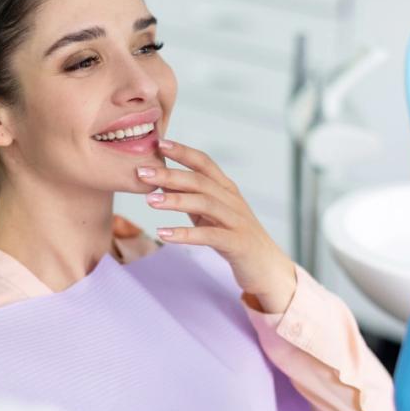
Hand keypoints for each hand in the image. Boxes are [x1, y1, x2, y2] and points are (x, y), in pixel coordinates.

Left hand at [136, 139, 295, 311]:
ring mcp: (237, 221)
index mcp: (227, 189)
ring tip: (149, 200)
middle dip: (170, 174)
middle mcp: (233, 200)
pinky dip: (185, 234)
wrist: (267, 267)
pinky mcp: (237, 243)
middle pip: (200, 181)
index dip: (183, 151)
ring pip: (205, 204)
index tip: (158, 143)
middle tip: (142, 172)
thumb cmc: (235, 237)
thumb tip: (162, 181)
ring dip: (175, 200)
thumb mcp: (212, 214)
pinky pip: (209, 236)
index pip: (204, 163)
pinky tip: (163, 234)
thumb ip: (192, 197)